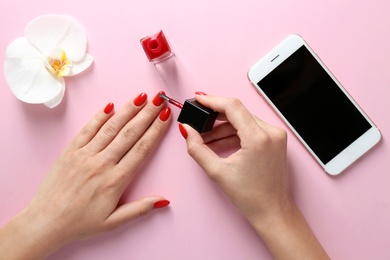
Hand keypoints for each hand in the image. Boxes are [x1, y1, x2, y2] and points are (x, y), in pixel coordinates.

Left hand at [0, 92, 170, 258]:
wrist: (45, 222)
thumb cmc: (80, 223)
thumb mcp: (113, 222)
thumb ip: (140, 209)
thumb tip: (164, 200)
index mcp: (116, 180)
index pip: (141, 149)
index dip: (155, 130)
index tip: (165, 116)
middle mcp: (102, 163)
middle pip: (129, 133)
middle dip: (147, 113)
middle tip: (159, 99)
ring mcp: (85, 155)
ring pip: (111, 127)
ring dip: (127, 110)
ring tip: (141, 97)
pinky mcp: (70, 151)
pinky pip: (87, 129)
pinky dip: (99, 116)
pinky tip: (111, 106)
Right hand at [180, 94, 328, 258]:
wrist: (272, 211)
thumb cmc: (251, 196)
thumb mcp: (217, 172)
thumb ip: (197, 148)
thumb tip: (186, 130)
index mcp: (258, 138)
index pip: (232, 106)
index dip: (212, 100)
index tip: (198, 99)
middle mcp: (271, 132)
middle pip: (237, 112)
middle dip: (214, 117)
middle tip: (198, 122)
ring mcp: (275, 135)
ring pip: (243, 120)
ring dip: (222, 128)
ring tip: (205, 140)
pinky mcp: (275, 140)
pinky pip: (250, 128)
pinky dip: (234, 133)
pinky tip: (219, 143)